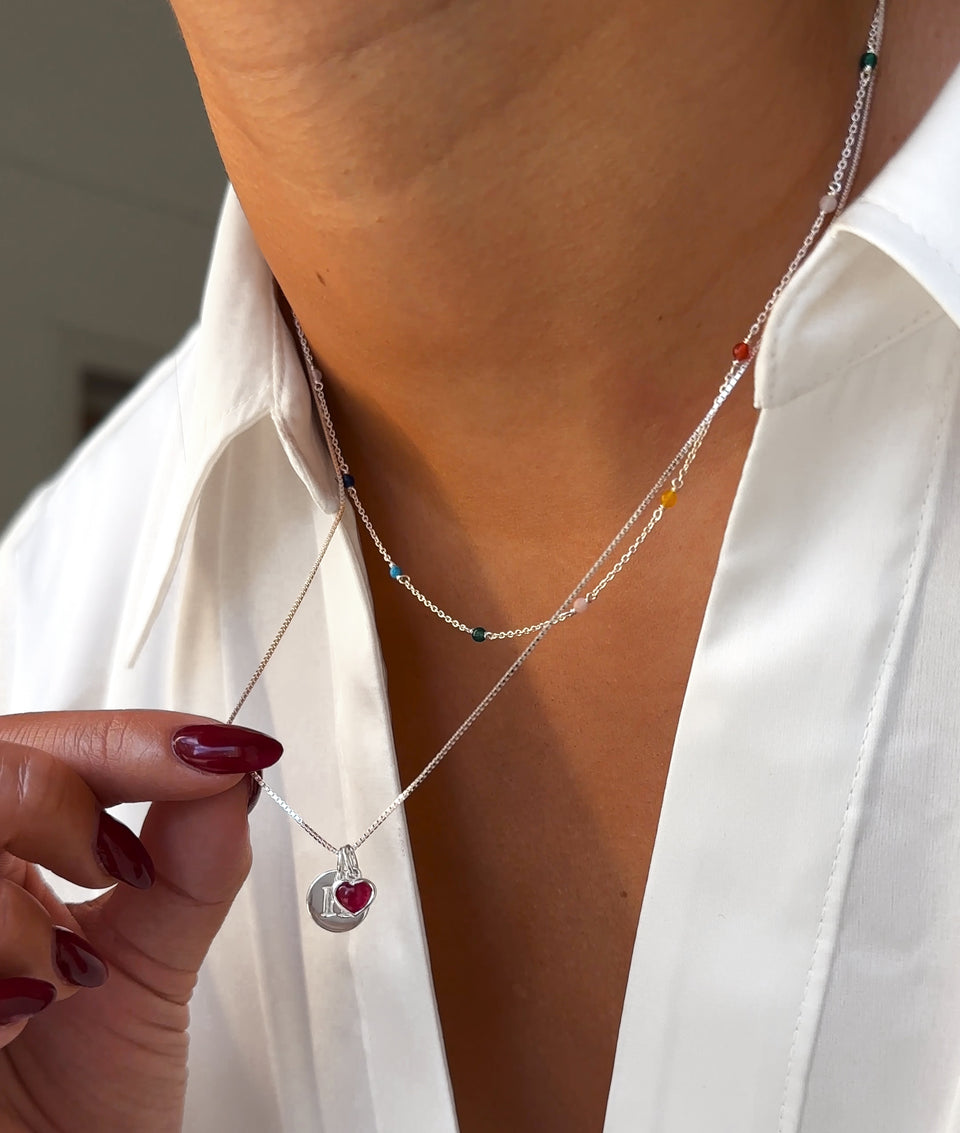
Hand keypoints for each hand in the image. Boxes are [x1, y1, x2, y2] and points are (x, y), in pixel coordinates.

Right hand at [0, 710, 281, 1131]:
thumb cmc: (86, 1100)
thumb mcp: (154, 963)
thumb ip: (197, 858)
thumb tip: (234, 763)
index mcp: (4, 859)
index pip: (39, 749)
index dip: (124, 737)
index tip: (216, 752)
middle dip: (57, 798)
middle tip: (119, 865)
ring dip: (14, 914)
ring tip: (61, 981)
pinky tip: (16, 1020)